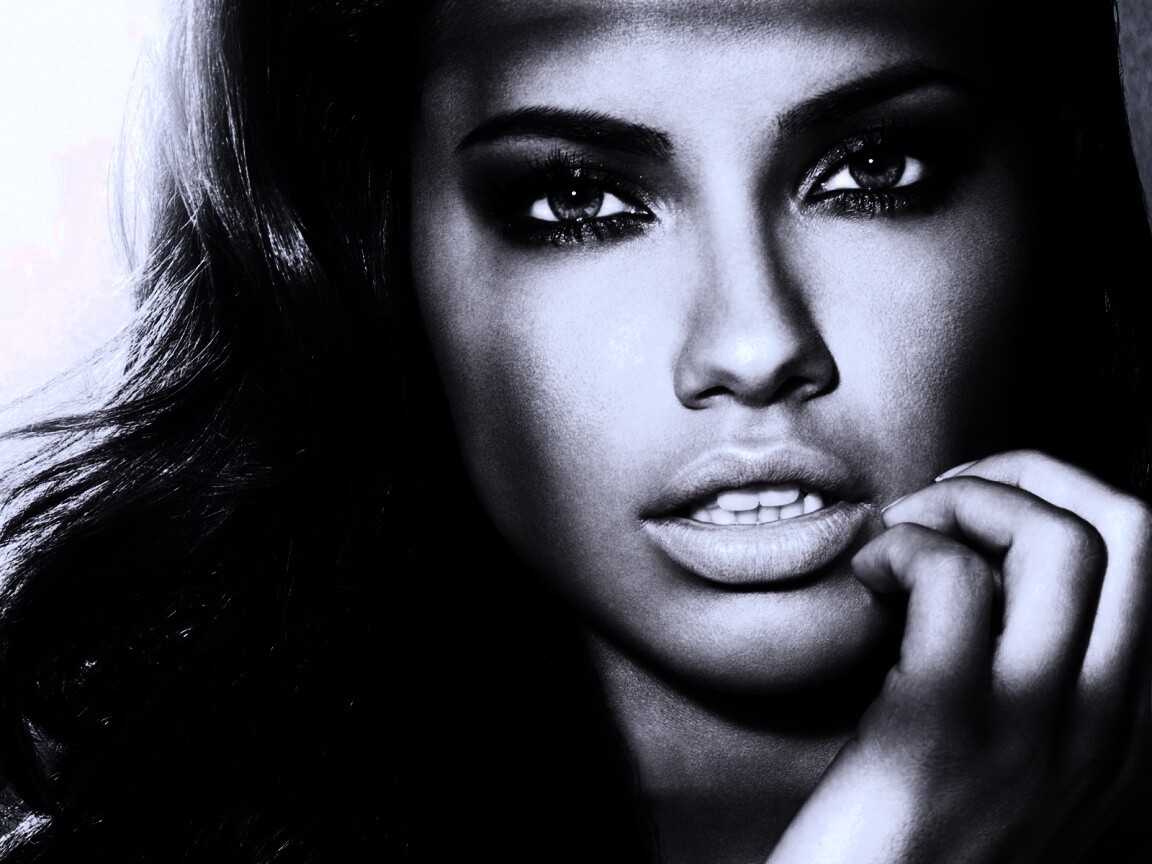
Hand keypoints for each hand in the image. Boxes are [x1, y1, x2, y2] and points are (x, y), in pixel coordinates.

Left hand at [766, 450, 1151, 863]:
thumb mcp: (1001, 754)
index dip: (1060, 499)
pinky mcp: (942, 731)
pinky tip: (867, 581)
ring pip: (1060, 541)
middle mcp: (1102, 729)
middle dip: (1024, 475)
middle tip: (936, 503)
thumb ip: (1024, 672)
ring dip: (959, 504)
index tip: (974, 513)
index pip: (1148, 558)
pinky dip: (903, 548)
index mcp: (1119, 727)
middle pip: (1131, 530)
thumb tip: (983, 556)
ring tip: (897, 543)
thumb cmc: (906, 826)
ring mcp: (1031, 733)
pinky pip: (953, 582)